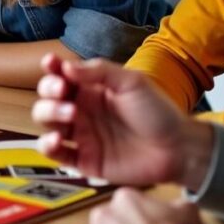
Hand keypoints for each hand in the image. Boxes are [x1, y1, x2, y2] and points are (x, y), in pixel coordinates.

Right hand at [32, 54, 209, 186]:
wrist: (178, 149)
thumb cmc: (158, 112)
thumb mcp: (132, 82)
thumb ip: (99, 71)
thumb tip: (65, 67)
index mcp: (90, 90)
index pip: (61, 76)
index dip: (51, 68)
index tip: (51, 63)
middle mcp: (81, 110)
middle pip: (47, 97)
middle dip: (49, 91)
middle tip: (64, 91)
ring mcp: (80, 135)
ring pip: (45, 122)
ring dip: (49, 114)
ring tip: (70, 114)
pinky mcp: (83, 160)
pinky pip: (55, 153)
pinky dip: (47, 146)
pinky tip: (56, 139)